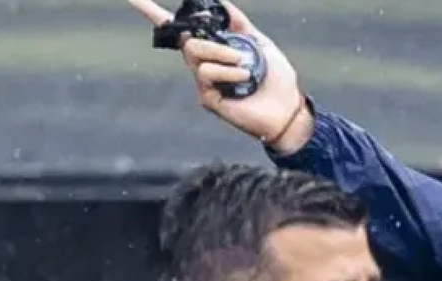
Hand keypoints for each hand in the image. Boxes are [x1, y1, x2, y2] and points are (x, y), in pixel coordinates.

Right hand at [126, 0, 312, 151]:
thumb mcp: (260, 43)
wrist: (287, 109)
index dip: (154, 13)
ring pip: (195, 53)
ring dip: (222, 54)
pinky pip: (206, 74)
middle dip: (212, 41)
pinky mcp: (207, 98)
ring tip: (245, 66)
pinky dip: (227, 71)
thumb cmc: (276, 79)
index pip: (178, 29)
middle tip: (238, 52)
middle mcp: (204, 64)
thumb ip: (240, 24)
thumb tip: (222, 3)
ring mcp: (204, 82)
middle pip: (187, 41)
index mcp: (214, 49)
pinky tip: (244, 78)